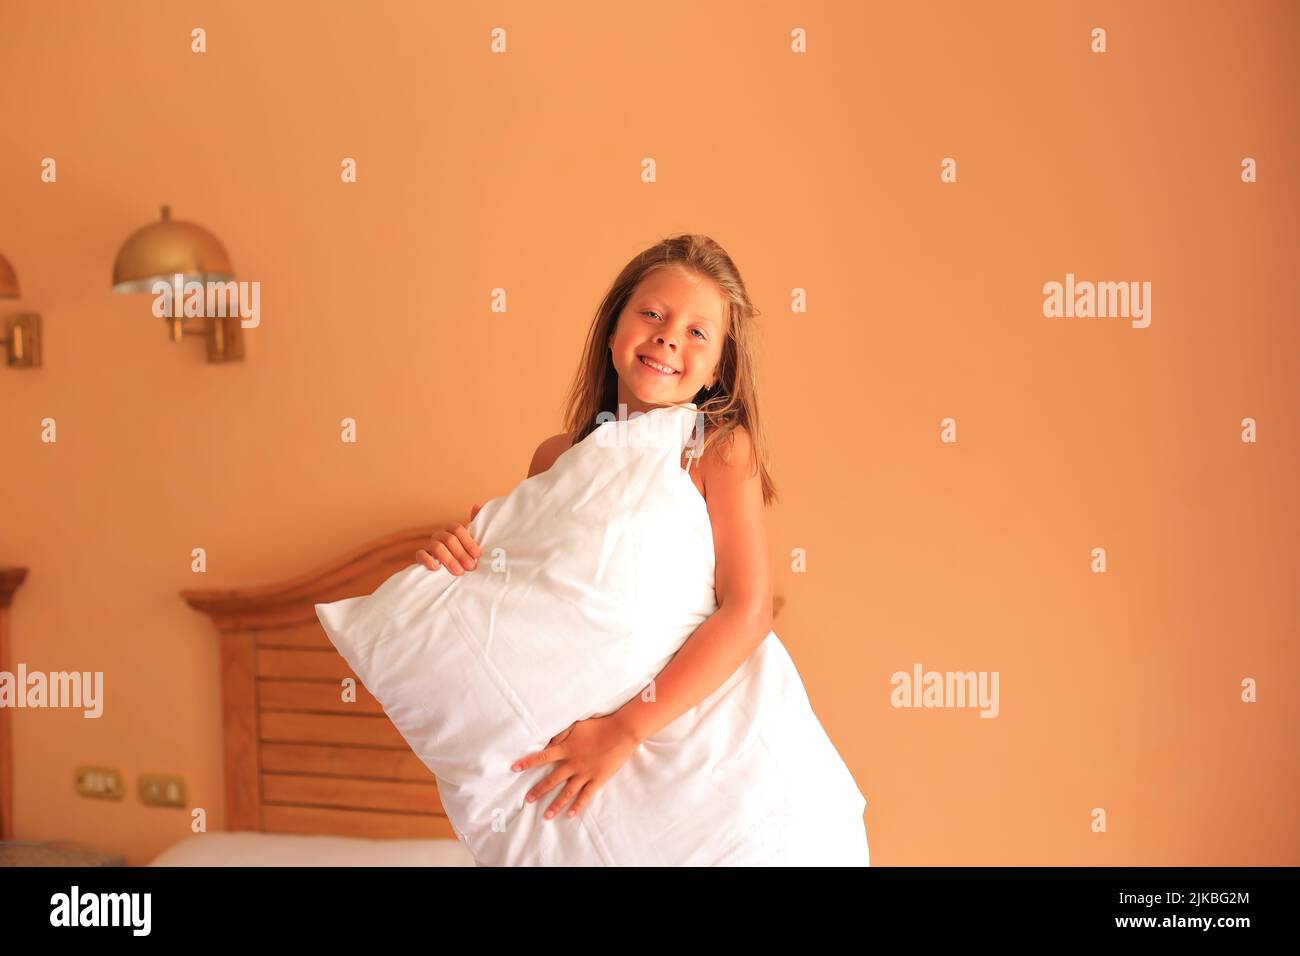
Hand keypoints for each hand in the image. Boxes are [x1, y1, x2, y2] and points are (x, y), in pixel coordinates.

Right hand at [416, 504, 481, 573]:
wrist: (449, 569)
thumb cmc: (462, 553)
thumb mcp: (470, 541)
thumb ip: (475, 524)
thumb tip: (477, 505)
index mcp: (451, 530)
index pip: (457, 529)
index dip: (468, 541)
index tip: (477, 554)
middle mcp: (439, 535)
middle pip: (449, 539)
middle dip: (461, 553)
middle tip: (471, 566)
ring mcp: (429, 545)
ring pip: (436, 547)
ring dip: (449, 560)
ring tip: (459, 572)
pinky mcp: (421, 557)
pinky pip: (420, 555)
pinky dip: (428, 560)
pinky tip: (437, 568)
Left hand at [511, 714, 639, 820]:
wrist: (621, 732)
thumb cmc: (599, 725)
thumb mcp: (577, 725)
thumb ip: (561, 734)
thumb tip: (547, 742)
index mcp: (566, 749)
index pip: (542, 757)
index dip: (527, 762)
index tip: (514, 768)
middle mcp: (572, 764)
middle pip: (551, 779)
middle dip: (538, 790)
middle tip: (527, 800)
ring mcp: (585, 773)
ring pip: (566, 792)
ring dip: (555, 805)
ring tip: (545, 816)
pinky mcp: (597, 779)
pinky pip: (585, 796)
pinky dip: (577, 806)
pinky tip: (570, 814)